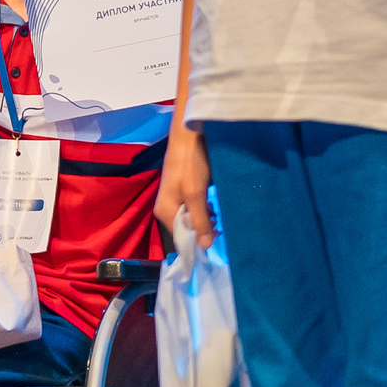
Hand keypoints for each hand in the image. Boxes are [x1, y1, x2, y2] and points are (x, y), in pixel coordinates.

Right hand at [155, 124, 215, 247]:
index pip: (181, 238)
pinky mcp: (183, 194)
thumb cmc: (189, 165)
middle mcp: (166, 209)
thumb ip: (200, 221)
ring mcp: (174, 201)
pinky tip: (215, 209)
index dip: (198, 242)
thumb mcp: (195, 194)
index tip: (218, 241)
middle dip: (204, 230)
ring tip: (220, 218)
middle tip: (222, 227)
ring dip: (206, 221)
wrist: (188, 138)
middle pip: (186, 229)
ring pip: (191, 220)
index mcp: (164, 212)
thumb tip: (205, 248)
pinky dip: (205, 212)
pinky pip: (193, 211)